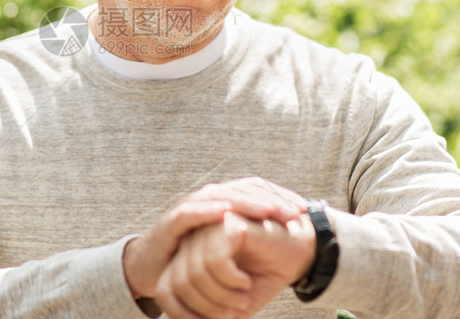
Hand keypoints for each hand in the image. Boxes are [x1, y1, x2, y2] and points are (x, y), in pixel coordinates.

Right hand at [123, 178, 304, 299]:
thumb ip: (252, 237)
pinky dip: (208, 210)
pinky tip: (226, 212)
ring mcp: (191, 206)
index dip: (281, 196)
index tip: (305, 210)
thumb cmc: (194, 257)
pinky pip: (191, 212)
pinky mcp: (172, 221)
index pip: (256, 189)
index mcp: (225, 201)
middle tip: (294, 211)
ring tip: (269, 209)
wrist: (154, 268)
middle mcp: (209, 198)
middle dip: (271, 199)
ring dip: (246, 202)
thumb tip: (291, 235)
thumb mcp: (229, 246)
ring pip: (221, 196)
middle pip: (243, 190)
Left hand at [155, 212, 315, 318]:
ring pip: (195, 272)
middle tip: (233, 313)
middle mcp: (192, 240)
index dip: (182, 313)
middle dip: (206, 307)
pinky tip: (245, 281)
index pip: (165, 290)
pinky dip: (230, 280)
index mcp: (188, 257)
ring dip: (221, 297)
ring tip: (242, 297)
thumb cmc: (262, 275)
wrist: (297, 252)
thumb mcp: (231, 303)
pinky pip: (214, 259)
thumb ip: (208, 315)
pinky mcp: (227, 222)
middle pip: (178, 283)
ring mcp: (208, 228)